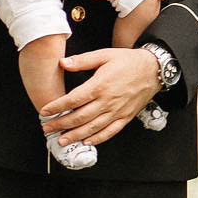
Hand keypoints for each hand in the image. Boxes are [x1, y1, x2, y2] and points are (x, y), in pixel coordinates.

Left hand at [40, 46, 159, 146]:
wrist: (153, 69)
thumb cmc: (128, 61)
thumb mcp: (105, 54)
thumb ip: (83, 60)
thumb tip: (63, 63)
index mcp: (100, 85)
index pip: (73, 100)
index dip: (57, 107)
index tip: (45, 111)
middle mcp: (108, 101)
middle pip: (80, 117)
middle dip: (61, 124)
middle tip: (47, 128)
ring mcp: (117, 111)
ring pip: (93, 127)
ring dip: (76, 135)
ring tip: (62, 140)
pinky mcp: (126, 117)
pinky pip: (110, 131)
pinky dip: (98, 139)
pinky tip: (87, 142)